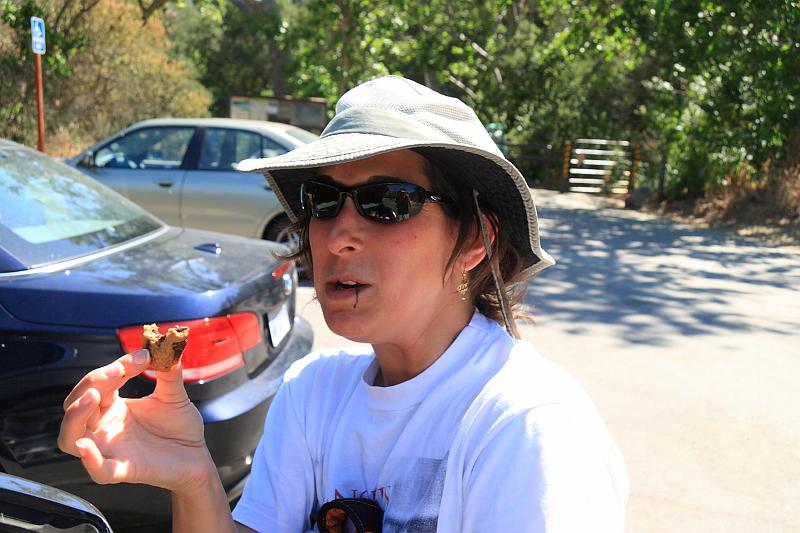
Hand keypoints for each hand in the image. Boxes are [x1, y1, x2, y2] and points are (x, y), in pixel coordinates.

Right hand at [58, 349, 212, 493]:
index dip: (116, 366)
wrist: (197, 455)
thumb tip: (166, 343)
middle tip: (117, 370)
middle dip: (92, 383)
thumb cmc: (180, 427)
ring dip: (76, 415)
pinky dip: (90, 459)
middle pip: (76, 405)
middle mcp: (104, 428)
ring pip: (71, 438)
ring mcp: (110, 450)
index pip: (98, 383)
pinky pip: (98, 470)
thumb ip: (168, 370)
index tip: (144, 355)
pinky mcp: (123, 470)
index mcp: (112, 408)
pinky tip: (86, 445)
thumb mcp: (173, 394)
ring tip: (93, 395)